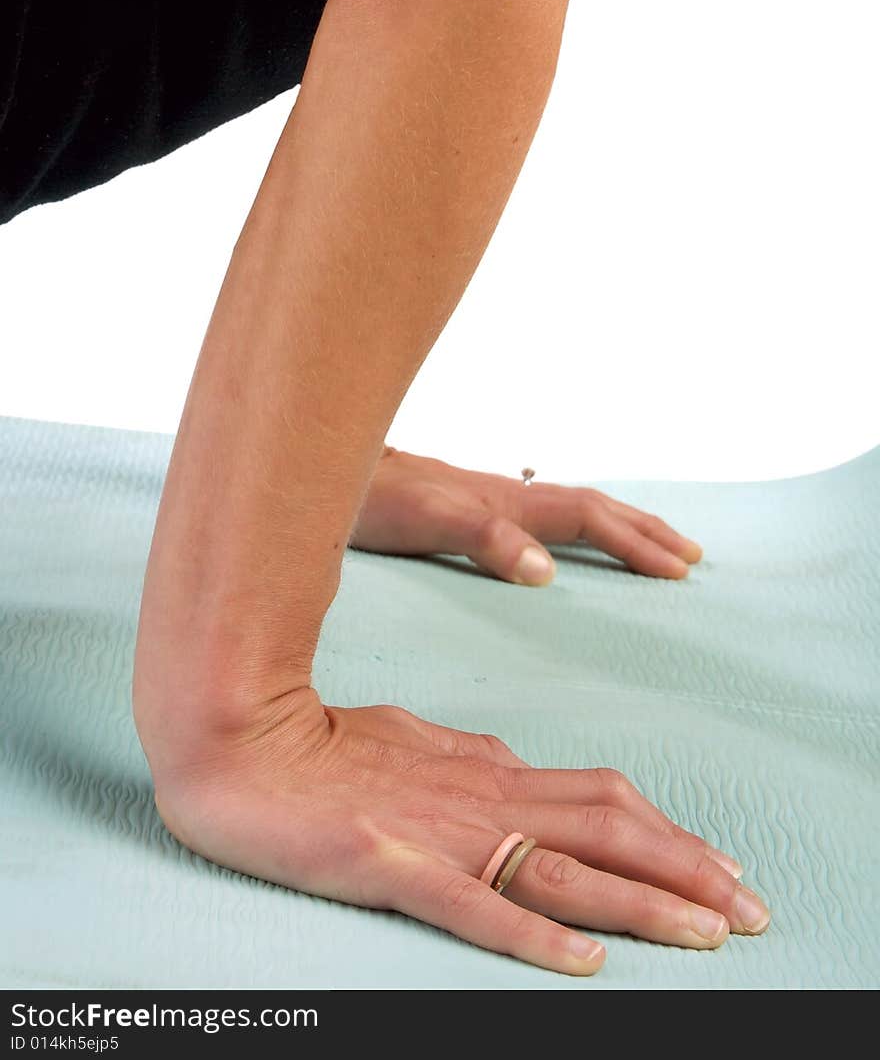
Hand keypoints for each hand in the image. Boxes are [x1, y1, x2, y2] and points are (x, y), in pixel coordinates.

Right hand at [152, 693, 769, 977]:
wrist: (238, 735)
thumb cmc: (320, 739)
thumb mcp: (410, 738)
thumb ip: (466, 755)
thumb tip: (514, 764)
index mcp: (487, 769)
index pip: (602, 798)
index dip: (671, 834)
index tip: (723, 868)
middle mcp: (481, 796)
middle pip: (607, 829)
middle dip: (688, 872)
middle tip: (754, 910)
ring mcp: (440, 832)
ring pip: (563, 865)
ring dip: (642, 903)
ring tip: (708, 935)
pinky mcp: (390, 864)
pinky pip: (473, 903)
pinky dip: (535, 931)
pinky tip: (584, 959)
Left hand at [351, 447, 702, 583]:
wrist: (320, 465)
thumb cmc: (368, 499)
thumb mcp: (424, 520)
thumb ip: (483, 539)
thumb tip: (547, 574)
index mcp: (505, 500)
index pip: (588, 520)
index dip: (635, 544)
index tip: (681, 571)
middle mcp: (504, 495)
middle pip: (591, 506)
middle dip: (643, 530)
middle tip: (691, 557)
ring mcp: (486, 498)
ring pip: (568, 507)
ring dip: (616, 525)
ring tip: (649, 543)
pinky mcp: (465, 507)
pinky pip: (540, 515)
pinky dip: (573, 528)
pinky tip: (563, 541)